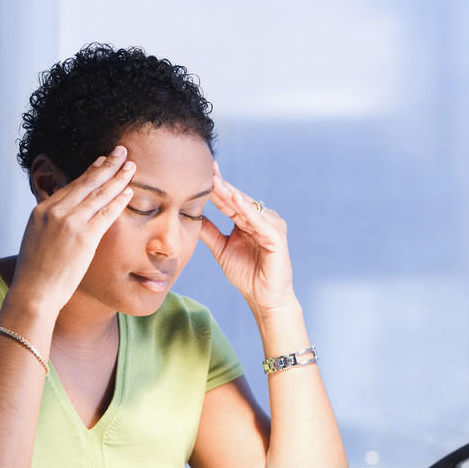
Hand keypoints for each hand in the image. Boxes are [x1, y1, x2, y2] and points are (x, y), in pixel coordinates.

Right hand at [10, 146, 134, 311]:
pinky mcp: (84, 236)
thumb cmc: (36, 272)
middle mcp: (55, 211)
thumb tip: (62, 217)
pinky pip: (106, 213)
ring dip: (117, 177)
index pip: (71, 185)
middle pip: (86, 182)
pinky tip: (129, 191)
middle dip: (107, 165)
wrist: (34, 291)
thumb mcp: (37, 238)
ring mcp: (70, 222)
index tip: (102, 161)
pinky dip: (119, 200)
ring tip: (131, 166)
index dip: (90, 171)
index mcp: (42, 210)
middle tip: (121, 151)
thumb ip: (50, 223)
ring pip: (98, 194)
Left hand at [199, 162, 296, 314]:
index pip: (229, 201)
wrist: (264, 299)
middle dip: (222, 186)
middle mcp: (261, 219)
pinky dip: (248, 211)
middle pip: (238, 200)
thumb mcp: (221, 249)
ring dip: (232, 194)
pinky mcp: (277, 237)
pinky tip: (236, 200)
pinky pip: (260, 222)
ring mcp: (270, 226)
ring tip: (216, 181)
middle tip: (207, 169)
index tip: (201, 172)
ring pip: (248, 207)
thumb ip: (209, 232)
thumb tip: (191, 216)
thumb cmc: (247, 275)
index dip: (215, 188)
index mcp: (248, 221)